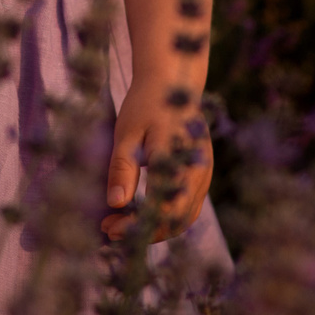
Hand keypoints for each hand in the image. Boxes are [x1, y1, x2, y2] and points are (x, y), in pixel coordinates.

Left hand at [101, 88, 213, 244]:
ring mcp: (204, 174)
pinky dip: (167, 218)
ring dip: (155, 228)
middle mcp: (197, 171)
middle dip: (143, 231)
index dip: (137, 225)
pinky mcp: (202, 174)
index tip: (109, 227)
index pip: (162, 210)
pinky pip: (188, 207)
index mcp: (178, 161)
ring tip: (123, 225)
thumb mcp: (126, 133)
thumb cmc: (146, 104)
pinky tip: (142, 213)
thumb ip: (122, 169)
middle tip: (110, 229)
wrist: (174, 82)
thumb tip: (116, 203)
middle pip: (175, 220)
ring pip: (184, 217)